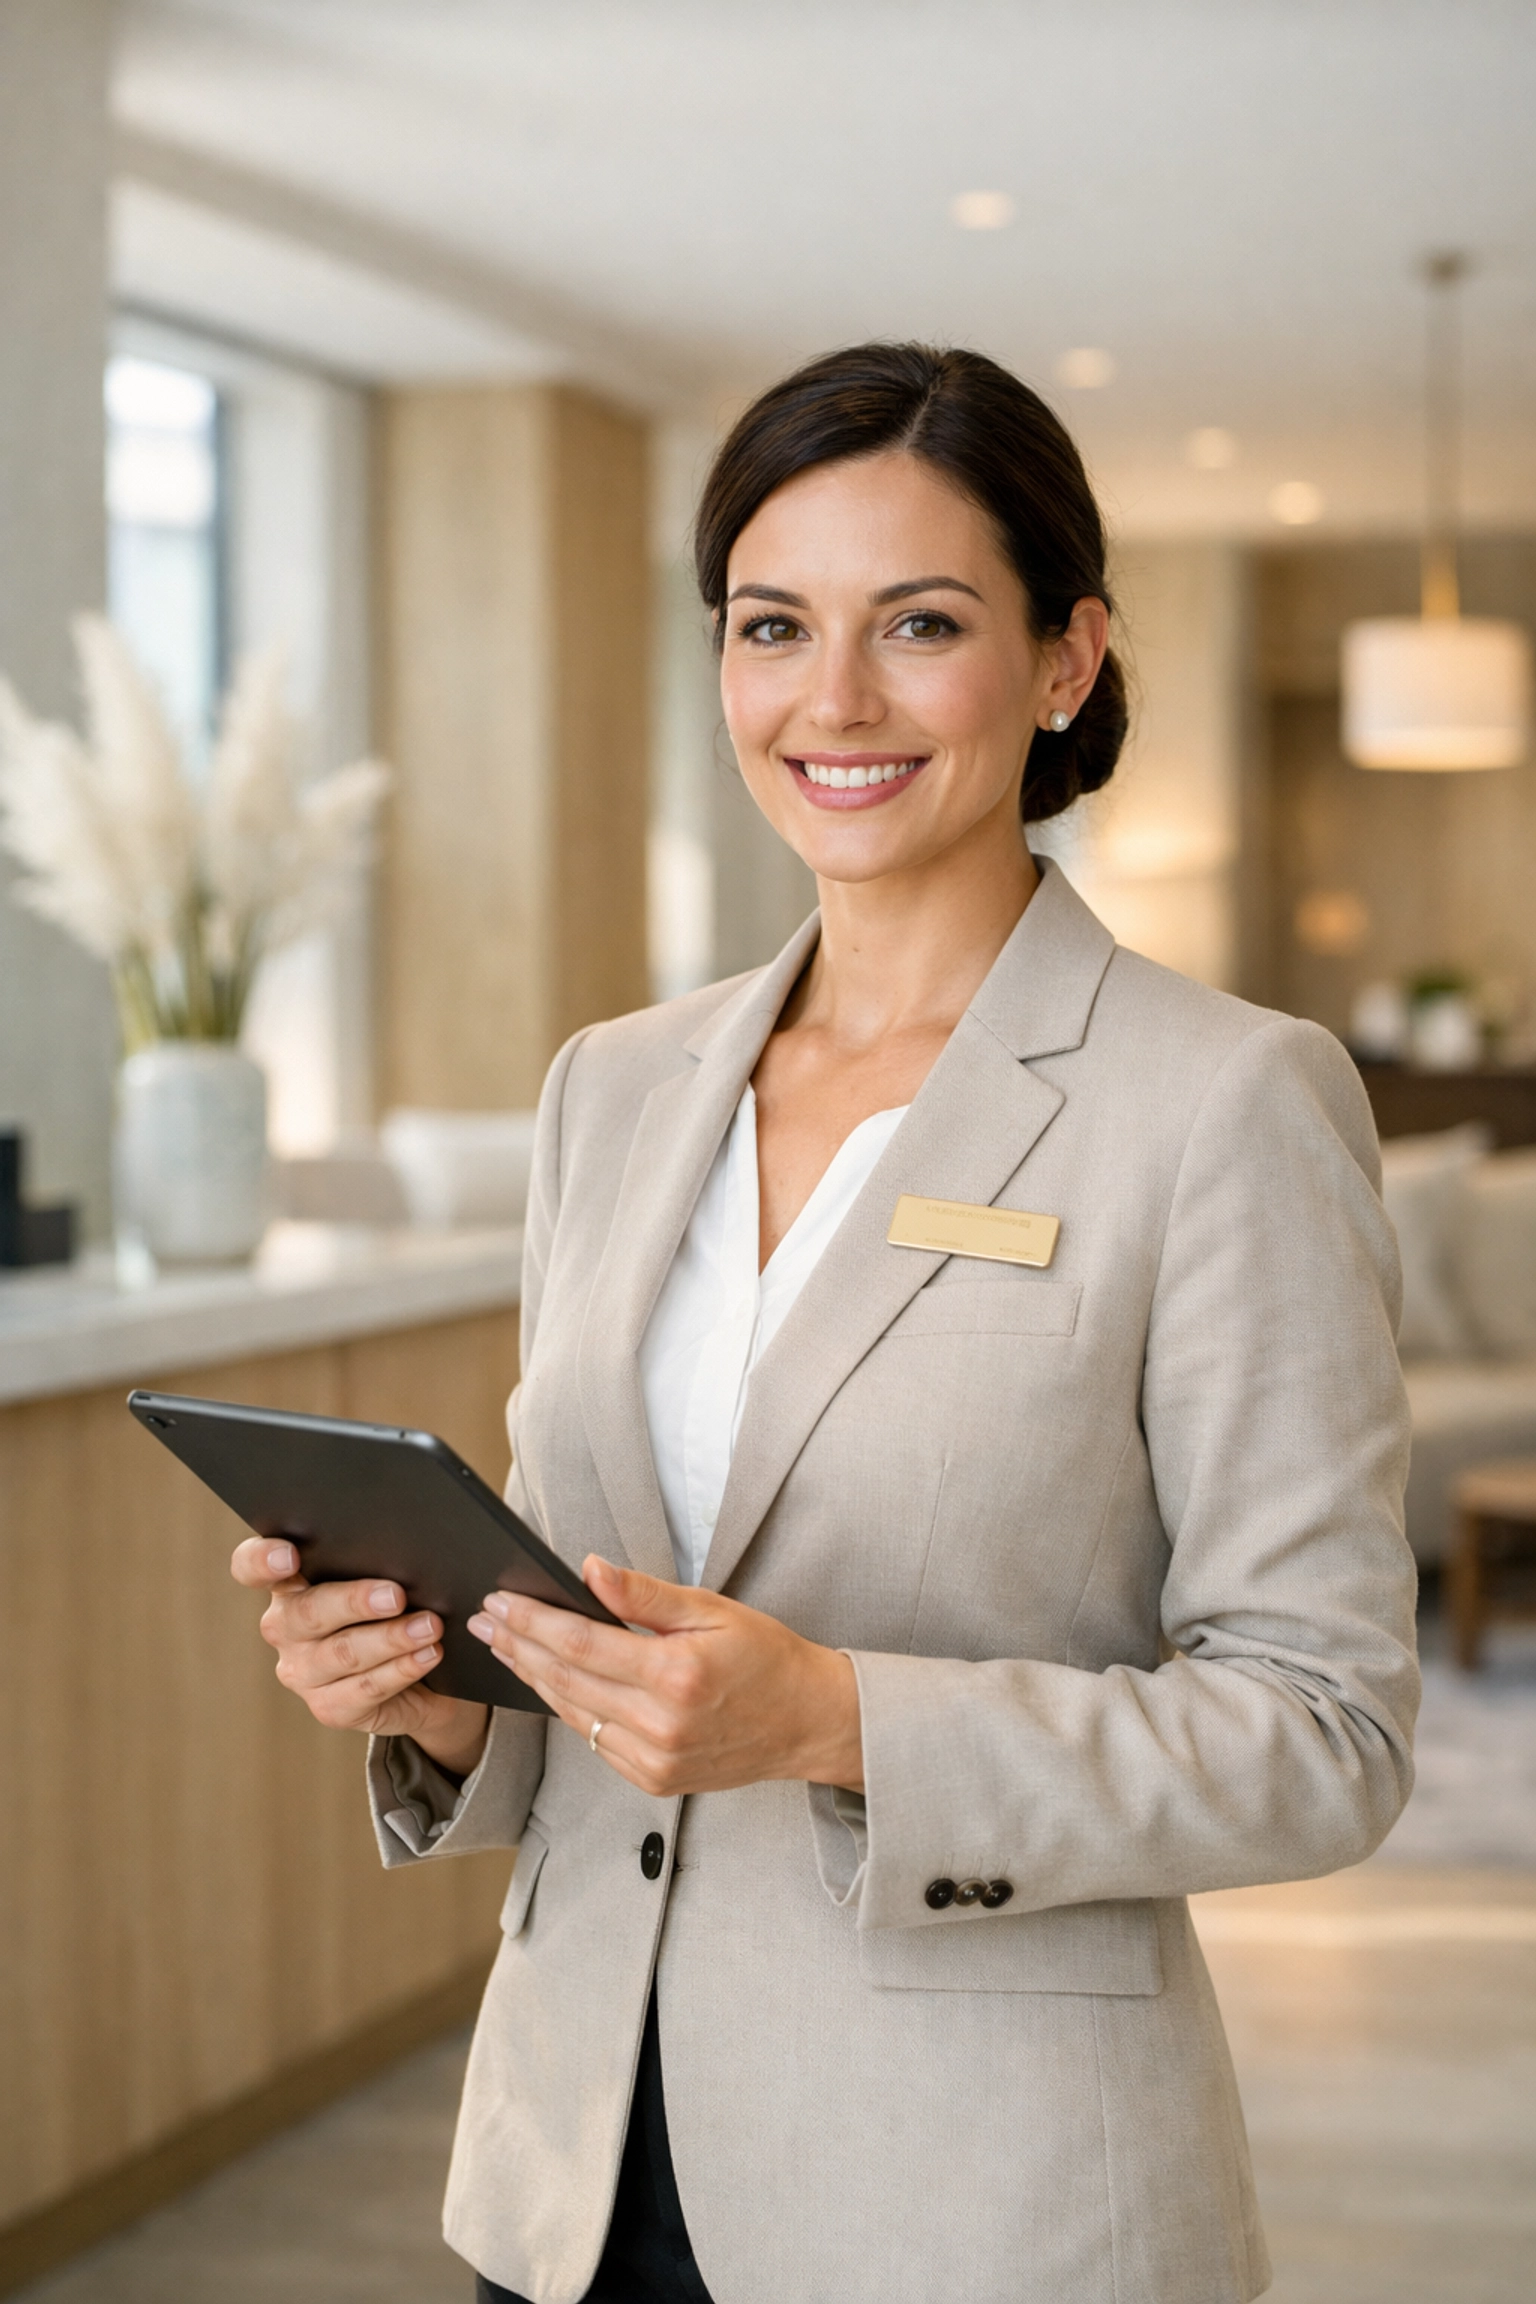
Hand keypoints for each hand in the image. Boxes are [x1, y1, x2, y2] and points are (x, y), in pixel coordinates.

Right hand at [230, 1537, 490, 1776]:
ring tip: (429, 1626)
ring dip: (391, 1638)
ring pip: (342, 1653)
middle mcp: (284, 1627)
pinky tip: (428, 1654)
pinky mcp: (329, 1707)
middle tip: (396, 1595)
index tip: (290, 1556)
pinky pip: (366, 1688)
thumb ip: (378, 1562)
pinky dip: (402, 1669)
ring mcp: (301, 1672)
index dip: (263, 1560)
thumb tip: (408, 1552)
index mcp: (288, 1584)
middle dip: (354, 1602)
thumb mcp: (384, 1578)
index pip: (252, 1567)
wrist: (422, 1676)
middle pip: (308, 1612)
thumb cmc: (396, 1608)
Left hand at [467, 1558, 862, 1797]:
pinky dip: (567, 1708)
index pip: (582, 1644)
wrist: (807, 1722)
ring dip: (533, 1677)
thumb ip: (645, 1595)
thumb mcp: (712, 1610)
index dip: (533, 1621)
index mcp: (675, 1676)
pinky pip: (595, 1740)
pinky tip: (548, 1682)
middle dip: (519, 1646)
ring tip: (504, 1646)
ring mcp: (655, 1759)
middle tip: (484, 1620)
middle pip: (566, 1680)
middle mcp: (661, 1724)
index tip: (500, 1601)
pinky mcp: (654, 1779)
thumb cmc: (765, 1657)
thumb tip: (589, 1569)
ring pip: (573, 1714)